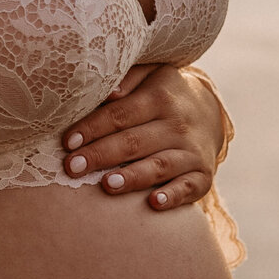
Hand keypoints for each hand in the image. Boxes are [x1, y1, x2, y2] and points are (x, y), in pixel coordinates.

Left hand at [60, 62, 232, 211]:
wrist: (210, 114)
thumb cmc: (162, 95)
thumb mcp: (149, 75)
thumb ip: (126, 79)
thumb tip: (108, 91)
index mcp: (159, 97)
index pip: (120, 114)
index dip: (93, 128)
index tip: (68, 142)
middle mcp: (177, 124)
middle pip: (134, 141)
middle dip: (101, 155)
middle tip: (73, 167)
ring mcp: (191, 152)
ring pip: (159, 165)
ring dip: (133, 176)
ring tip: (107, 185)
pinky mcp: (203, 175)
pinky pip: (189, 187)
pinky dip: (174, 196)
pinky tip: (154, 203)